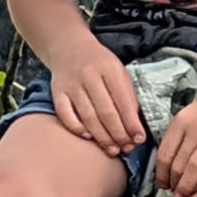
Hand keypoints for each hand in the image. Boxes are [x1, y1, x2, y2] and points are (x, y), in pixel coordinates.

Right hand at [49, 41, 146, 156]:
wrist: (70, 47)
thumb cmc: (99, 63)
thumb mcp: (119, 71)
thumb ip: (127, 95)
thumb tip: (134, 124)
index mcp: (109, 68)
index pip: (123, 101)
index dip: (132, 123)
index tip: (139, 138)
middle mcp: (89, 76)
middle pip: (106, 112)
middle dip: (118, 134)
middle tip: (126, 148)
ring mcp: (71, 85)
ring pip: (88, 117)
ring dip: (101, 137)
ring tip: (112, 149)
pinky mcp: (57, 92)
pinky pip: (66, 115)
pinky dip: (77, 129)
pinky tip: (89, 137)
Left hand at [156, 77, 196, 196]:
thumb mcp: (193, 111)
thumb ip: (181, 132)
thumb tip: (170, 162)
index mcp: (182, 119)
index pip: (165, 153)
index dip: (161, 173)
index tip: (162, 184)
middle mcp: (196, 127)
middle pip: (178, 164)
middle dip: (173, 183)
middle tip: (174, 194)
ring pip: (194, 168)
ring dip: (187, 186)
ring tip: (184, 195)